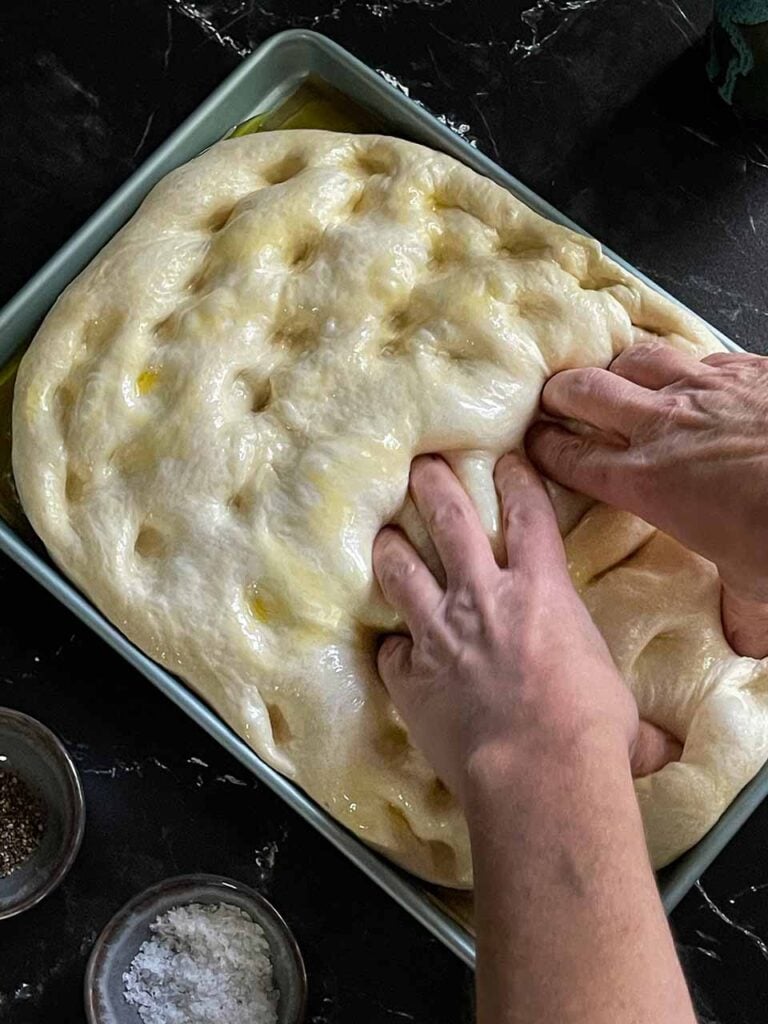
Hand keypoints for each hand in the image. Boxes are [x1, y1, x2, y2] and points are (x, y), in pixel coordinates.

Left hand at [372, 453, 679, 804]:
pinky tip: (389, 649)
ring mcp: (440, 632)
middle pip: (451, 522)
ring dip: (391, 550)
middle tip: (422, 467)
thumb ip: (624, 711)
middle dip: (434, 486)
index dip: (517, 481)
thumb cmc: (591, 731)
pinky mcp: (410, 674)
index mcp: (541, 591)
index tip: (505, 460)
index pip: (529, 516)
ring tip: (382, 536)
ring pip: (403, 572)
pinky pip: (390, 652)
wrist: (537, 770)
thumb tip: (662, 748)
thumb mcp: (618, 705)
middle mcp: (484, 598)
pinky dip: (391, 648)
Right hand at [527, 342, 767, 657]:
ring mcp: (703, 390)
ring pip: (636, 359)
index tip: (532, 445)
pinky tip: (694, 380)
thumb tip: (743, 643)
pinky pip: (697, 356)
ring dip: (618, 368)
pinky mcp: (745, 368)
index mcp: (646, 481)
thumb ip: (739, 611)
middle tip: (555, 401)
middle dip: (560, 394)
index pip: (572, 456)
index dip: (544, 448)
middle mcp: (662, 427)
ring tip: (617, 378)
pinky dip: (683, 366)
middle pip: (584, 391)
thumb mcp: (758, 587)